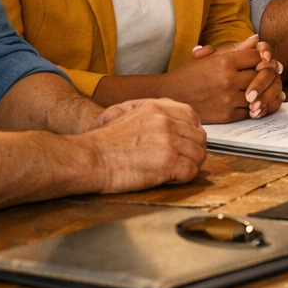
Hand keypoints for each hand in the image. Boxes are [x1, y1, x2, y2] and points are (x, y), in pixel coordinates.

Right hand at [82, 98, 205, 192]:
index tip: (189, 140)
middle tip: (183, 160)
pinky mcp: (167, 163)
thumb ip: (150, 114)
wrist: (89, 158)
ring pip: (198, 155)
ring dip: (190, 165)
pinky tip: (172, 179)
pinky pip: (191, 171)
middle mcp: (165, 122)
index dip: (193, 130)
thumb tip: (169, 122)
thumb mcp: (126, 114)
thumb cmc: (103, 143)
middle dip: (193, 150)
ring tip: (177, 171)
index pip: (190, 115)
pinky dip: (184, 178)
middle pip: (198, 137)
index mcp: (156, 109)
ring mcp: (168, 142)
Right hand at [163, 42, 265, 122]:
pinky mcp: (227, 116)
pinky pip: (250, 111)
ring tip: (260, 89)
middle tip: (268, 75)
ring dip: (261, 92)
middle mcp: (228, 80)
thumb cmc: (189, 75)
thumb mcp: (209, 57)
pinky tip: (251, 102)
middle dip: (265, 74)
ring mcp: (228, 99)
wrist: (170, 96)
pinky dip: (253, 107)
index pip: (256, 55)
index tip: (263, 60)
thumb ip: (235, 48)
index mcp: (224, 62)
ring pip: (258, 94)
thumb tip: (257, 39)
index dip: (262, 57)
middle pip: (261, 74)